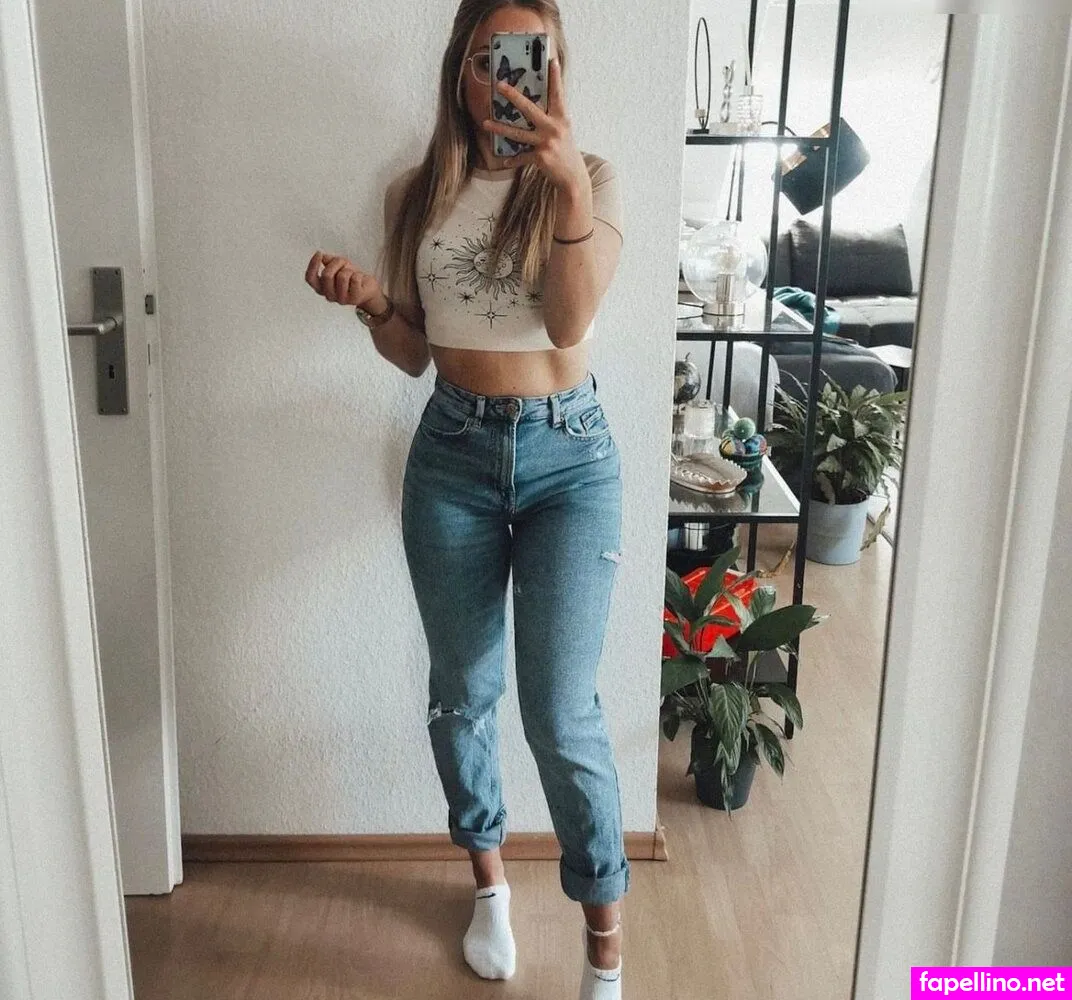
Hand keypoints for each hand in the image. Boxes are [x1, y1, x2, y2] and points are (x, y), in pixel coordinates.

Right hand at [304, 250, 384, 308]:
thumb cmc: (351, 277)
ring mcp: (342, 299)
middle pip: (326, 275)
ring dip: (348, 269)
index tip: (318, 253)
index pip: (310, 278)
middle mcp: (329, 296)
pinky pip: (354, 278)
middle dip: (336, 263)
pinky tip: (359, 279)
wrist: (368, 289)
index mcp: (321, 288)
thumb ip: (328, 261)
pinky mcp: (354, 298)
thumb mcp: (337, 266)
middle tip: (343, 263)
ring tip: (352, 273)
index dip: (312, 265)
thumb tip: (322, 256)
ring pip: (342, 276)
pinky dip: (358, 274)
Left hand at [481, 58, 588, 194]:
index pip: (557, 94)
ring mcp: (546, 142)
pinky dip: (513, 160)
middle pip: (529, 108)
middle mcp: (554, 128)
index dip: (555, 77)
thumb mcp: (563, 131)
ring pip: (518, 133)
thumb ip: (552, 118)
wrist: (573, 176)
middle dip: (513, 96)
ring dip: (500, 128)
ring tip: (485, 123)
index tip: (551, 60)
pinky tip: (504, 161)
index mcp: (561, 118)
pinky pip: (522, 157)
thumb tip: (535, 107)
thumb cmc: (566, 151)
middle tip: (499, 85)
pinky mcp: (541, 157)